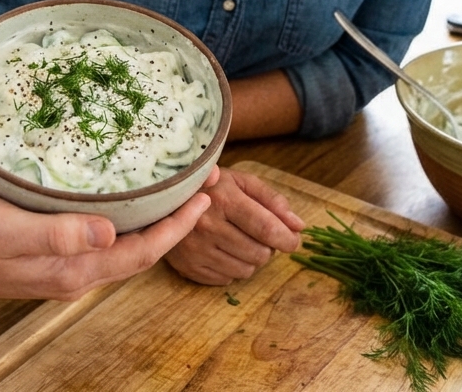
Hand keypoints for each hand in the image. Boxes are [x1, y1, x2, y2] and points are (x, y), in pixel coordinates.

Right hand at [0, 188, 211, 302]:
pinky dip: (120, 217)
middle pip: (138, 251)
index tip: (206, 197)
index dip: (177, 227)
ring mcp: (59, 265)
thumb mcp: (8, 230)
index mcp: (71, 271)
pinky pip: (98, 238)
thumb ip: (58, 234)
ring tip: (170, 186)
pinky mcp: (44, 251)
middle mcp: (72, 274)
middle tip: (198, 184)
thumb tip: (111, 234)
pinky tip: (118, 194)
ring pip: (120, 245)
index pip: (141, 253)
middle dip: (174, 222)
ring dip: (150, 219)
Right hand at [163, 167, 303, 284]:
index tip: (293, 240)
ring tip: (238, 240)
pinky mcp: (188, 267)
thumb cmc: (208, 187)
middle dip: (267, 247)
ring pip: (246, 270)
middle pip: (260, 254)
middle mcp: (208, 226)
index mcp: (223, 200)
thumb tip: (298, 226)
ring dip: (251, 259)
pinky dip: (232, 267)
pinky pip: (227, 279)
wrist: (163, 197)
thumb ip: (271, 200)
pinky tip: (222, 249)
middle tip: (257, 234)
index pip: (266, 228)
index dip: (287, 238)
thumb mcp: (239, 181)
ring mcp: (196, 249)